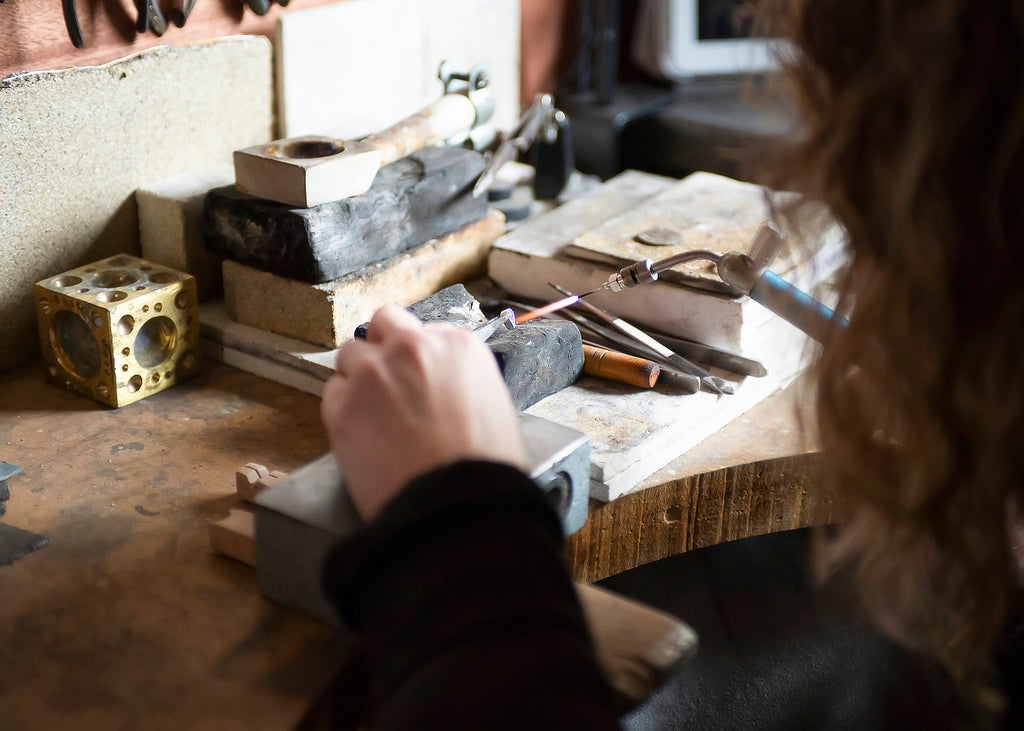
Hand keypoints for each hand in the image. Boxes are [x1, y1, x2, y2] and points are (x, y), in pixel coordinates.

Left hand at [320, 305, 525, 521]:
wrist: (455, 505)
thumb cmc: (482, 466)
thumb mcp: (493, 405)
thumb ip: (461, 379)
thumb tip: (442, 383)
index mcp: (457, 346)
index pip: (425, 331)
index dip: (419, 356)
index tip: (417, 376)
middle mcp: (412, 348)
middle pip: (383, 323)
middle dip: (383, 346)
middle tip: (388, 379)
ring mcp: (372, 374)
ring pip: (349, 354)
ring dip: (358, 376)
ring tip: (373, 413)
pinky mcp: (342, 406)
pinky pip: (331, 393)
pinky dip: (342, 409)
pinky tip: (362, 434)